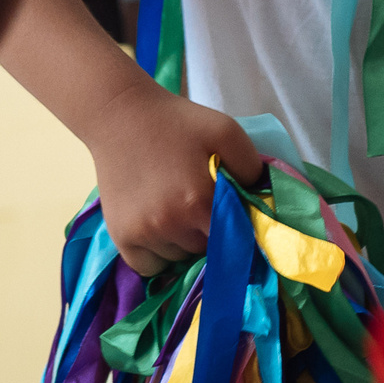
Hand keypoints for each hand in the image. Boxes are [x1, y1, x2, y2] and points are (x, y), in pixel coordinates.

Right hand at [86, 84, 261, 274]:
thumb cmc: (177, 122)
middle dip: (210, 233)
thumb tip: (263, 202)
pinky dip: (157, 255)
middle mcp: (170, 224)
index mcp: (199, 201)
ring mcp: (143, 233)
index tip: (233, 218)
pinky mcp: (121, 237)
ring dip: (184, 243)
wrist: (121, 115)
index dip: (237, 230)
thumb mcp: (226, 131)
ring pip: (178, 258)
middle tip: (201, 205)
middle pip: (206, 250)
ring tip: (176, 209)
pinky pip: (149, 267)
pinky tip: (158, 228)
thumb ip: (252, 168)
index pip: (233, 240)